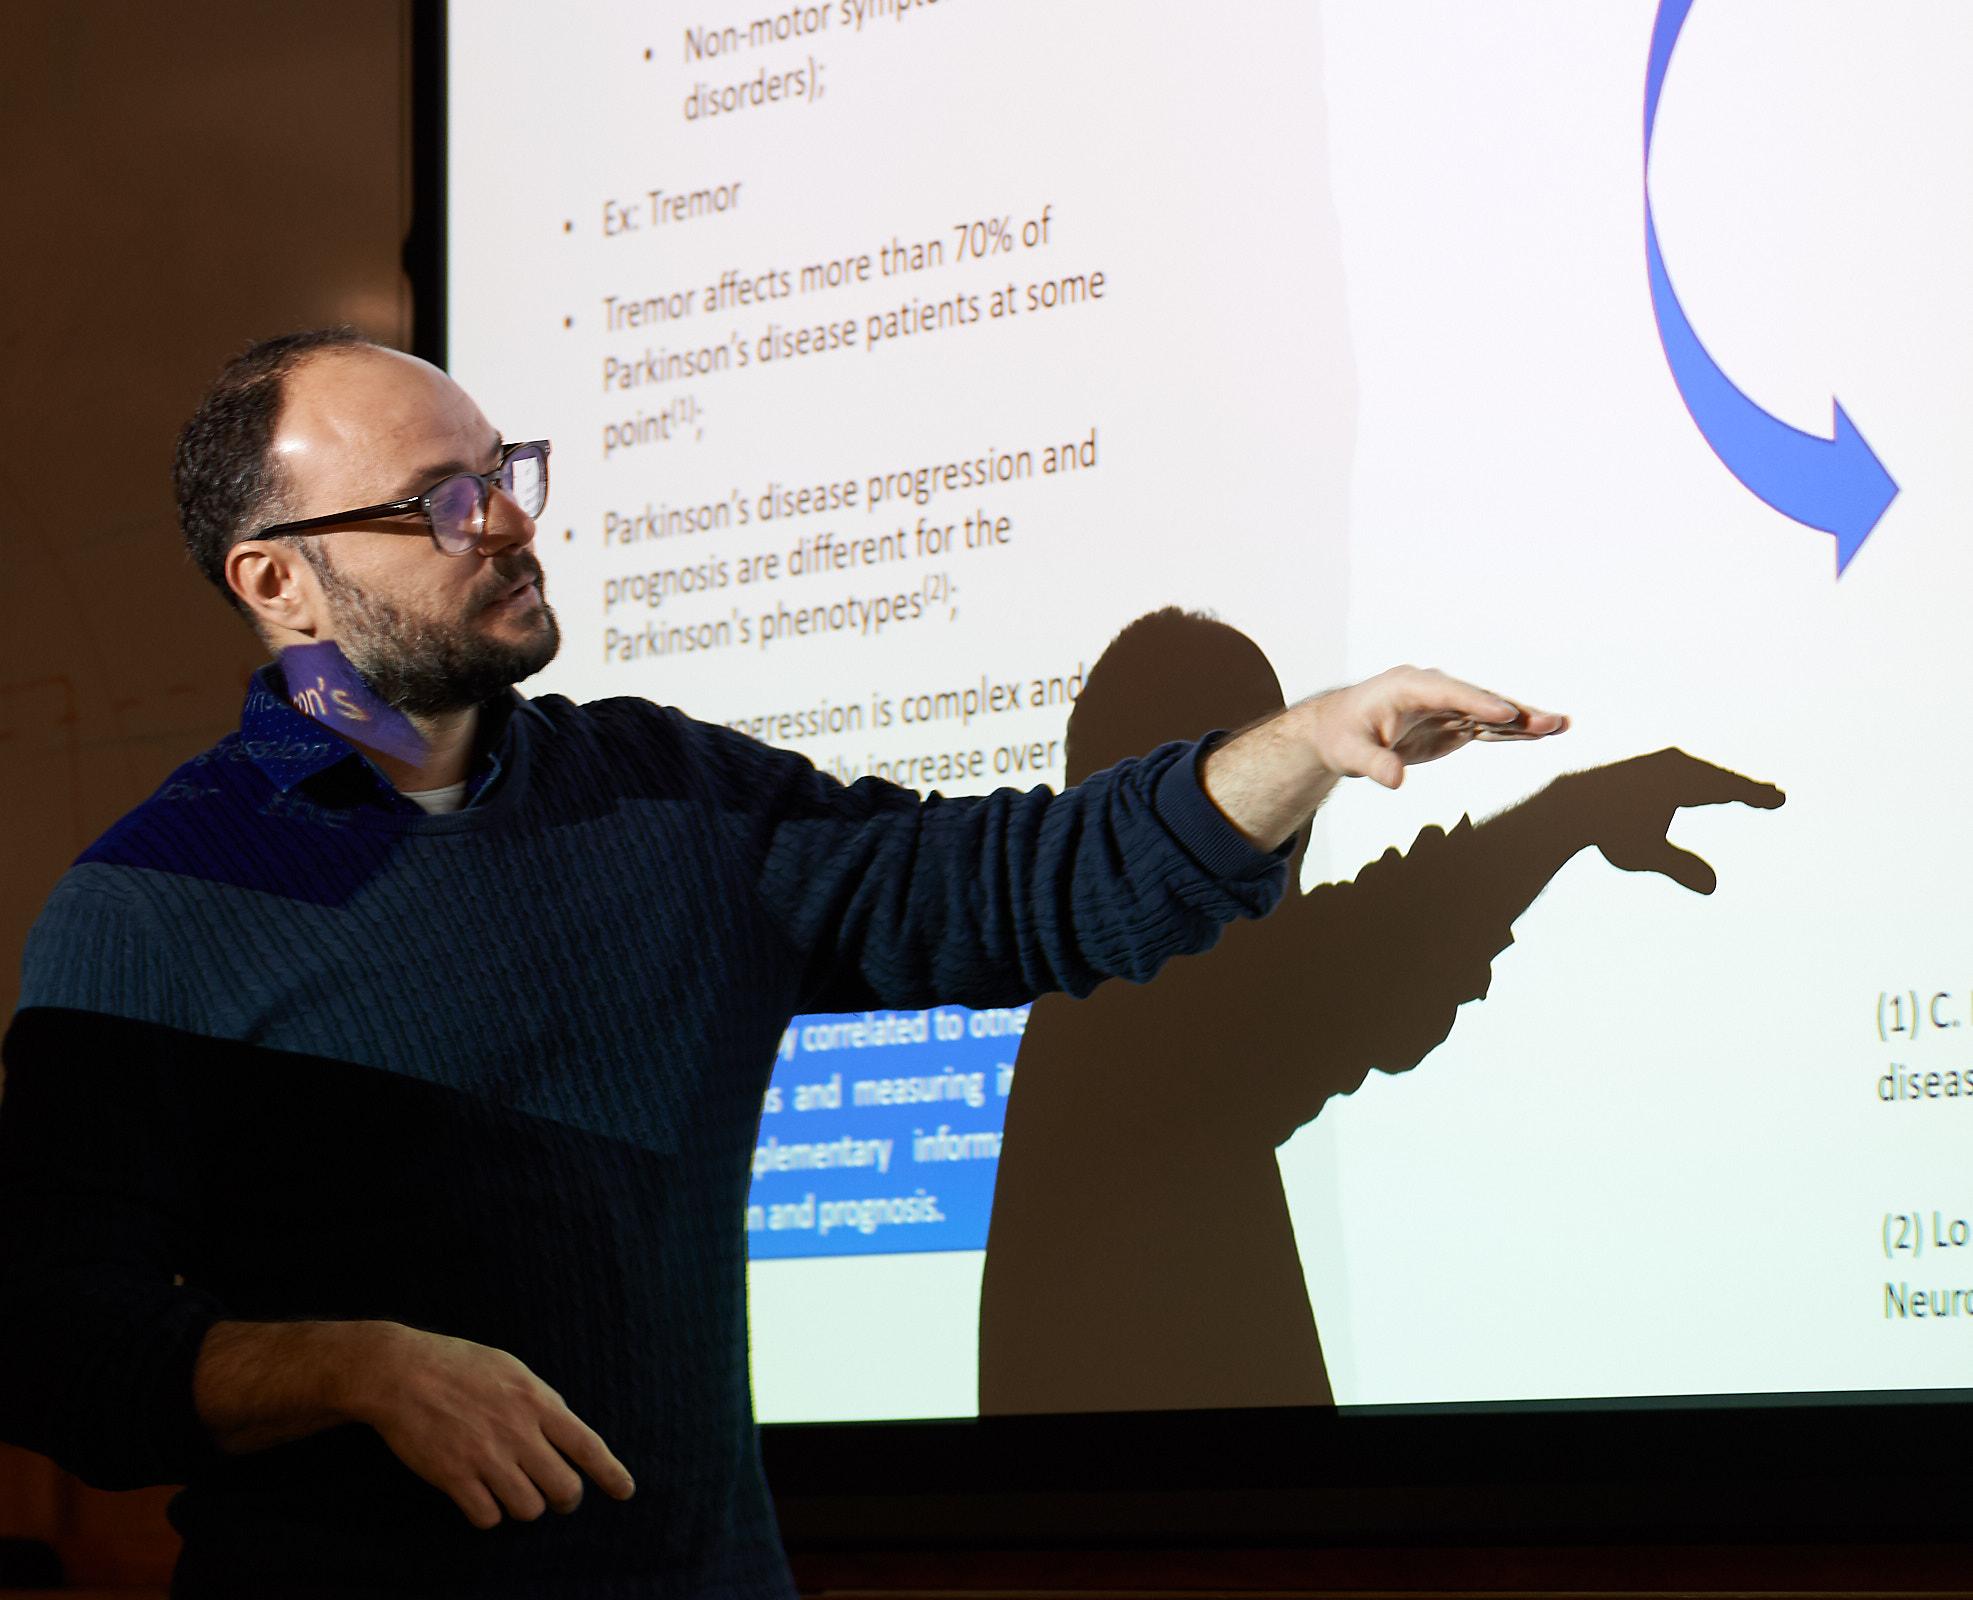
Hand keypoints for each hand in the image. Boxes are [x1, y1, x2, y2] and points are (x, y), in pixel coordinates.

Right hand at [348, 1325, 635, 1529]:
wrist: (401, 1372)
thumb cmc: (459, 1365)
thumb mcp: (512, 1370)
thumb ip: (541, 1401)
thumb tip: (565, 1431)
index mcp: (537, 1401)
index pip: (587, 1445)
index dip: (610, 1473)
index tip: (625, 1492)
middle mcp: (518, 1432)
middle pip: (564, 1489)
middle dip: (566, 1498)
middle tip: (558, 1496)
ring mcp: (487, 1457)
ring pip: (529, 1509)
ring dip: (526, 1506)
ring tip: (514, 1491)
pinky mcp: (454, 1477)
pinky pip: (488, 1517)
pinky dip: (489, 1514)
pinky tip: (482, 1498)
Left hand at [1304, 664, 1567, 788]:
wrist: (1338, 731)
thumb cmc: (1341, 737)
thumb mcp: (1349, 754)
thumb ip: (1372, 764)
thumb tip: (1395, 780)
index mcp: (1407, 686)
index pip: (1448, 692)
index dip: (1477, 702)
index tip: (1505, 714)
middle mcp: (1432, 690)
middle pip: (1478, 700)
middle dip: (1514, 711)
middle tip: (1551, 721)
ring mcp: (1446, 706)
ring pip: (1489, 714)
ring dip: (1523, 722)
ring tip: (1561, 726)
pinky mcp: (1452, 725)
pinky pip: (1487, 729)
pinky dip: (1512, 733)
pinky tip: (1542, 735)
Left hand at [1563, 747, 1784, 892]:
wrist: (1570, 803)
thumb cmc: (1608, 831)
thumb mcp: (1642, 853)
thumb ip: (1679, 867)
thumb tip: (1712, 887)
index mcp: (1677, 783)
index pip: (1723, 790)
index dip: (1752, 795)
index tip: (1778, 799)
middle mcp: (1671, 766)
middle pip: (1716, 779)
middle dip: (1743, 789)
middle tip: (1774, 795)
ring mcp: (1659, 761)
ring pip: (1700, 773)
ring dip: (1723, 783)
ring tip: (1745, 793)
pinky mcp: (1647, 763)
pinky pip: (1684, 771)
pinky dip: (1700, 780)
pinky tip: (1705, 788)